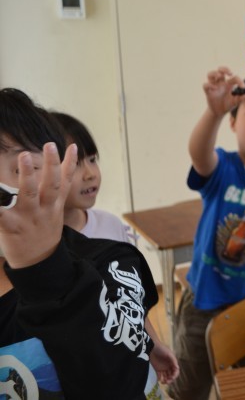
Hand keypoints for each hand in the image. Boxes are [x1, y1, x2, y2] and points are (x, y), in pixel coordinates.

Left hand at [0, 143, 76, 268]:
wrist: (39, 263)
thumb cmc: (44, 231)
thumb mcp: (56, 212)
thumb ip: (57, 190)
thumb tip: (63, 166)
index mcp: (54, 205)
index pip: (65, 182)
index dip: (70, 164)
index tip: (73, 146)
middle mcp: (44, 209)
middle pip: (51, 184)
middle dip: (52, 164)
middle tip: (50, 145)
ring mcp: (28, 218)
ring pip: (29, 194)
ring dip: (27, 175)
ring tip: (25, 157)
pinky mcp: (11, 227)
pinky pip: (1, 215)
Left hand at [150, 342, 179, 384]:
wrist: (152, 347)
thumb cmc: (162, 349)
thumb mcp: (169, 353)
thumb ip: (173, 360)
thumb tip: (177, 368)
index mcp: (173, 362)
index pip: (176, 371)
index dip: (175, 375)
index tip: (171, 378)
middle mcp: (169, 366)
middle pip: (171, 375)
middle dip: (170, 379)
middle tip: (167, 381)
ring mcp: (163, 368)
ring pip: (166, 376)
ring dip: (166, 380)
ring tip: (163, 382)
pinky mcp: (157, 369)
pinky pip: (159, 376)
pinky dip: (160, 379)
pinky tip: (159, 380)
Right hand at [202, 66, 244, 117]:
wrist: (219, 113)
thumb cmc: (227, 105)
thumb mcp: (234, 103)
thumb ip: (239, 99)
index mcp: (228, 84)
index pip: (234, 78)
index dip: (240, 81)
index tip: (244, 87)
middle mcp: (220, 83)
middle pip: (220, 70)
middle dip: (225, 69)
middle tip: (230, 73)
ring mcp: (213, 87)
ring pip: (210, 74)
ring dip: (215, 73)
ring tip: (220, 76)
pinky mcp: (208, 92)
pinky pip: (205, 85)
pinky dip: (209, 85)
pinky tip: (215, 88)